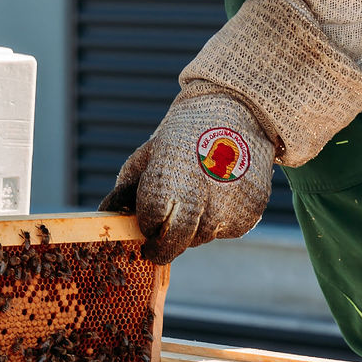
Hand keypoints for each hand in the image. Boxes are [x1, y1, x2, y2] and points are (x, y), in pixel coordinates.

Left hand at [99, 87, 273, 263]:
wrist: (238, 113)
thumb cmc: (185, 135)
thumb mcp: (149, 154)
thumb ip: (129, 189)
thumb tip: (111, 216)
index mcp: (171, 176)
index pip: (151, 221)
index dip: (146, 224)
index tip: (146, 223)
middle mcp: (203, 197)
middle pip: (176, 243)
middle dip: (162, 248)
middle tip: (155, 248)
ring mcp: (230, 209)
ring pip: (201, 238)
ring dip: (192, 230)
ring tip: (196, 198)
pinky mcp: (251, 215)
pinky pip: (225, 231)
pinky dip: (218, 222)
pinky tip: (219, 194)